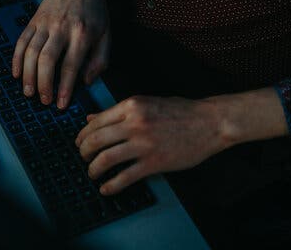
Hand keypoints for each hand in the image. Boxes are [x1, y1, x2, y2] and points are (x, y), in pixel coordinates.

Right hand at [12, 0, 109, 108]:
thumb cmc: (95, 9)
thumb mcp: (107, 34)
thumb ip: (100, 60)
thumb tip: (86, 82)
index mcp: (83, 34)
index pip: (71, 65)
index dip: (65, 87)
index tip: (61, 104)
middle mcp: (62, 28)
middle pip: (47, 60)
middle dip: (43, 83)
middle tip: (43, 100)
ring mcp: (45, 23)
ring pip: (31, 51)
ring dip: (27, 74)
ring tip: (28, 92)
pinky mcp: (34, 19)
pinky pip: (21, 41)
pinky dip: (16, 58)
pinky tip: (16, 73)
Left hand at [76, 89, 287, 194]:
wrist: (210, 122)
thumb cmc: (182, 111)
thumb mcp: (148, 103)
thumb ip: (120, 111)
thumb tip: (92, 118)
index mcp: (132, 105)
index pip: (96, 121)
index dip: (83, 134)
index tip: (80, 142)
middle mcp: (135, 123)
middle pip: (96, 139)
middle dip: (83, 151)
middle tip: (83, 157)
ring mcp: (144, 143)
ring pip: (106, 158)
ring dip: (93, 169)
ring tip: (92, 173)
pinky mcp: (155, 162)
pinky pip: (125, 176)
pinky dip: (111, 185)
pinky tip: (106, 188)